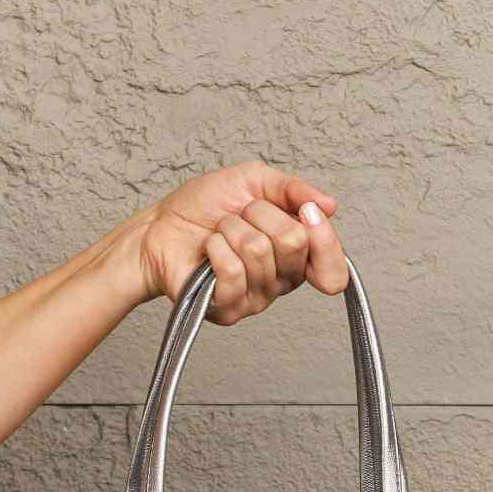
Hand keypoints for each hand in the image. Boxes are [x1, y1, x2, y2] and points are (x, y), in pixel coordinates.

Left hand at [134, 160, 348, 324]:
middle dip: (261, 215)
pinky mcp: (228, 309)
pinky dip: (216, 247)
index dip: (325, 240)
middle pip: (294, 244)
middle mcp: (281, 283)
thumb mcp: (254, 182)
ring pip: (259, 251)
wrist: (160, 226)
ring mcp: (255, 299)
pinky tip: (208, 251)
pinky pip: (233, 270)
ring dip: (231, 228)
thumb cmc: (204, 208)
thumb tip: (329, 205)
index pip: (333, 271)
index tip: (307, 212)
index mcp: (296, 257)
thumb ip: (293, 190)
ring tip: (219, 233)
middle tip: (240, 216)